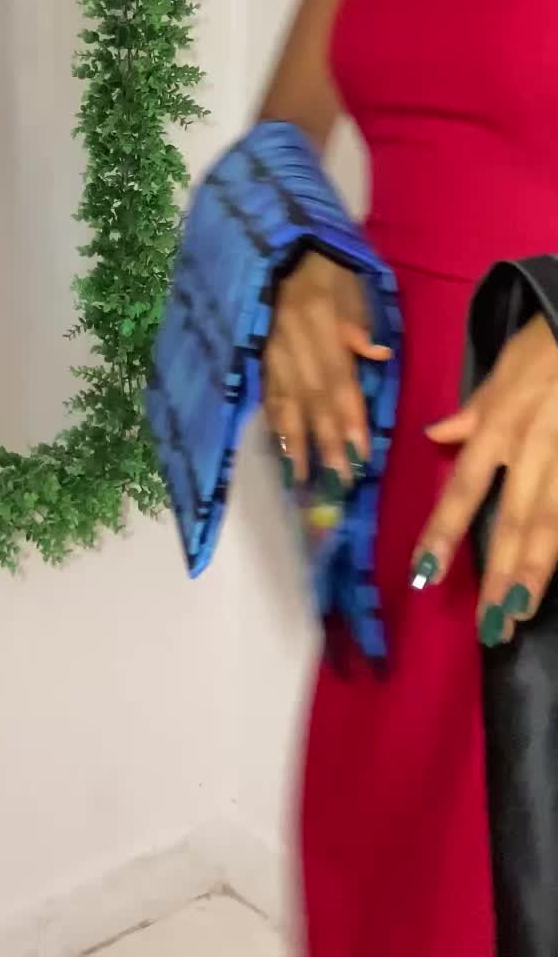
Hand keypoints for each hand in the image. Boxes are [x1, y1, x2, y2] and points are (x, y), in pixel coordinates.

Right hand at [263, 250, 391, 489]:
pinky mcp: (258, 353)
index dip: (349, 417)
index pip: (336, 377)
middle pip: (310, 398)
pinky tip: (281, 447)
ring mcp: (270, 348)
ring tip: (303, 478)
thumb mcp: (354, 283)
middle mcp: (291, 339)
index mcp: (318, 319)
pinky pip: (266, 392)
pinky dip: (274, 422)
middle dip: (325, 442)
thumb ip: (362, 321)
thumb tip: (378, 356)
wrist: (283, 246)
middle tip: (338, 480)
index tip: (361, 454)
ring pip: (283, 400)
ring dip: (295, 442)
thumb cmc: (329, 266)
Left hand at [412, 315, 557, 642]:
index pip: (465, 489)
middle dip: (500, 574)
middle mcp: (531, 449)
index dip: (445, 532)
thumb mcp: (503, 369)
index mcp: (499, 427)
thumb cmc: (549, 344)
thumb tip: (436, 434)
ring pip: (553, 522)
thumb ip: (475, 410)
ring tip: (521, 614)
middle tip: (489, 625)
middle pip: (513, 519)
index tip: (425, 573)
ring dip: (536, 571)